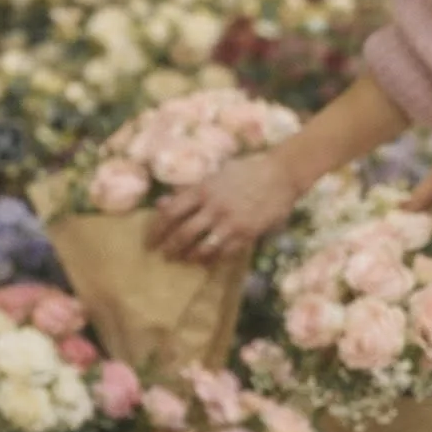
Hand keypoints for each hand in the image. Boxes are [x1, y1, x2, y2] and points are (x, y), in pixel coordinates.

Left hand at [146, 153, 299, 265]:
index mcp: (203, 189)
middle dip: (169, 248)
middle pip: (182, 233)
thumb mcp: (215, 176)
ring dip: (189, 257)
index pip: (171, 213)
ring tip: (184, 260)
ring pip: (201, 247)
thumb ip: (189, 191)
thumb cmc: (246, 171)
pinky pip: (224, 252)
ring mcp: (230, 221)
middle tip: (162, 256)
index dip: (156, 229)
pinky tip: (207, 261)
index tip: (150, 240)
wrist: (281, 173)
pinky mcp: (247, 233)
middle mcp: (213, 206)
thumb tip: (161, 203)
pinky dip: (213, 259)